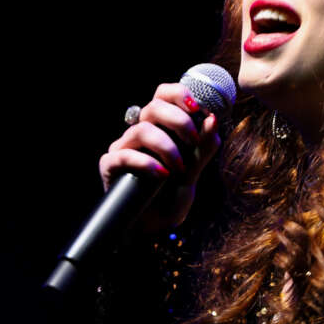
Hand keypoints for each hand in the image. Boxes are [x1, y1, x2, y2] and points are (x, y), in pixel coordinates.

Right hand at [98, 83, 220, 233]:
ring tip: (178, 169)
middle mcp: (139, 134)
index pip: (163, 96)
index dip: (178, 94)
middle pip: (153, 107)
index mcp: (159, 128)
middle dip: (178, 120)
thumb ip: (203, 149)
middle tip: (192, 141)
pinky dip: (146, 163)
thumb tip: (212, 119)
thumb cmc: (170, 199)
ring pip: (142, 130)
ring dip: (167, 147)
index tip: (197, 107)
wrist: (152, 230)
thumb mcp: (193, 174)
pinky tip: (161, 176)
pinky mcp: (110, 166)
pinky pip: (125, 155)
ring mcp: (123, 148)